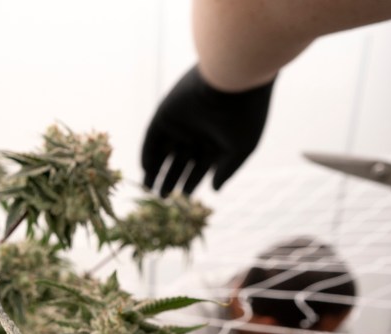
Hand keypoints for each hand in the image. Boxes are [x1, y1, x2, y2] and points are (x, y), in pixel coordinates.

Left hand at [142, 64, 273, 195]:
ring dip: (156, 171)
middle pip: (180, 162)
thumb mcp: (241, 149)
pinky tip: (146, 171)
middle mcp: (198, 132)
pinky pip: (152, 138)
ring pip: (164, 152)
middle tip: (162, 198)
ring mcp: (181, 123)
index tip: (184, 198)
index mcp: (217, 140)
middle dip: (171, 180)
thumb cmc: (245, 115)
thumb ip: (227, 171)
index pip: (201, 166)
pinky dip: (148, 154)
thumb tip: (213, 190)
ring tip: (150, 191)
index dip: (191, 182)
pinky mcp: (165, 114)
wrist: (233, 78)